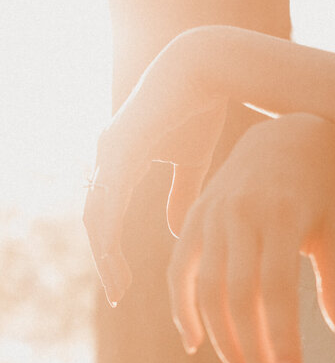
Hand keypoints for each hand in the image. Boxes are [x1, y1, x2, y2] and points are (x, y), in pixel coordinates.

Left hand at [84, 30, 230, 303]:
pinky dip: (110, 227)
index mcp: (122, 162)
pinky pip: (109, 196)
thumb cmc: (201, 110)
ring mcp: (109, 149)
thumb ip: (183, 197)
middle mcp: (108, 157)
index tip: (127, 283)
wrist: (209, 70)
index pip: (109, 217)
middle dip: (106, 260)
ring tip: (119, 282)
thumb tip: (177, 230)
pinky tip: (115, 253)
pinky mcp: (119, 144)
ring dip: (105, 252)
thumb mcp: (192, 165)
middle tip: (120, 292)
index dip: (114, 252)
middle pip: (97, 221)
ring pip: (97, 213)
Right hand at [168, 112, 334, 362]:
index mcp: (281, 217)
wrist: (285, 138)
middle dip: (252, 351)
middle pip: (237, 297)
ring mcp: (210, 217)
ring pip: (206, 291)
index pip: (276, 289)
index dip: (281, 337)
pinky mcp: (191, 220)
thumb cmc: (319, 193)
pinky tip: (197, 345)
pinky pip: (178, 272)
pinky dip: (182, 310)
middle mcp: (239, 216)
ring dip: (223, 342)